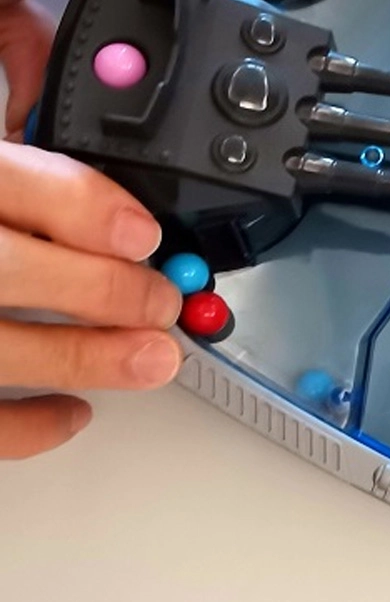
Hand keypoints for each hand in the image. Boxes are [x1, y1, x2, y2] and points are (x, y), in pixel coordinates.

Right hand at [0, 140, 182, 457]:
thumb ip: (30, 177)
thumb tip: (107, 197)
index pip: (10, 181)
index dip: (84, 208)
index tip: (144, 236)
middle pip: (8, 269)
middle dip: (103, 290)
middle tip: (162, 304)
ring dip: (87, 359)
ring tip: (151, 359)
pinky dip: (29, 424)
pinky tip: (74, 409)